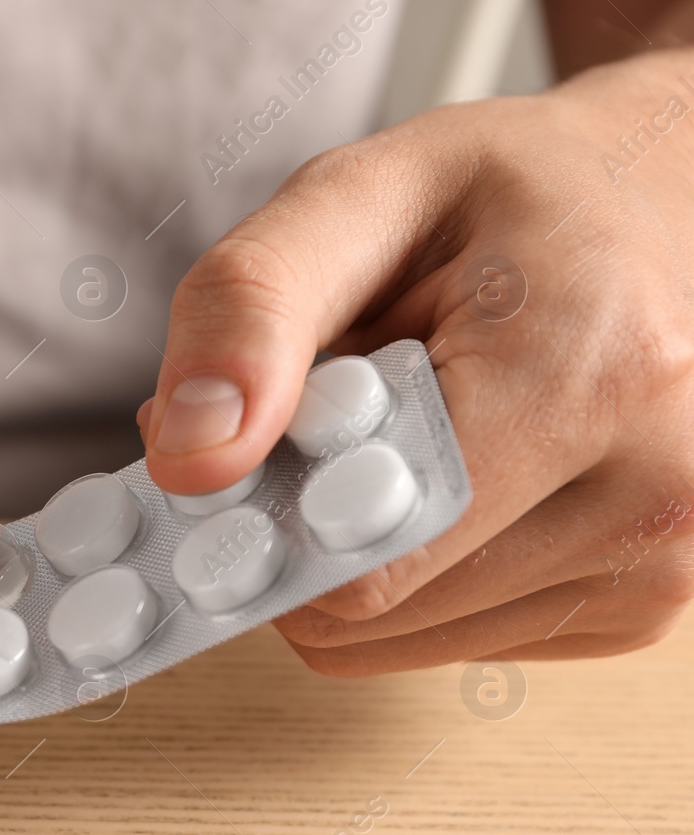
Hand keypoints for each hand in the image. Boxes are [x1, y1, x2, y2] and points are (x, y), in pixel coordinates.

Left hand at [139, 47, 693, 674]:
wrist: (640, 203)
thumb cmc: (502, 197)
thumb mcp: (354, 196)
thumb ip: (250, 312)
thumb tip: (187, 461)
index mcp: (591, 380)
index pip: (365, 562)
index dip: (260, 519)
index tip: (224, 457)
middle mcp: (657, 493)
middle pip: (372, 611)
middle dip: (299, 523)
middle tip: (309, 420)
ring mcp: (657, 565)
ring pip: (398, 638)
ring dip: (349, 549)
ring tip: (387, 434)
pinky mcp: (633, 605)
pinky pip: (447, 638)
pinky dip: (405, 571)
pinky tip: (436, 475)